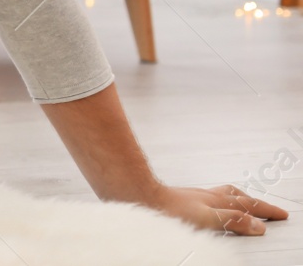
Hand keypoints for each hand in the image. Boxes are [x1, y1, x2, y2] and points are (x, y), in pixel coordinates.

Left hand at [142, 183, 287, 235]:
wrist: (137, 196)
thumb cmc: (168, 210)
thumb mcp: (207, 218)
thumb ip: (232, 221)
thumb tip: (259, 225)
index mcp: (216, 200)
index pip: (247, 205)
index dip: (265, 211)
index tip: (282, 215)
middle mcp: (206, 195)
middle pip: (237, 196)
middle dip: (255, 203)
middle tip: (268, 208)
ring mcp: (193, 196)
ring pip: (221, 194)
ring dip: (237, 199)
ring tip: (244, 201)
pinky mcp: (180, 199)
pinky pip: (207, 198)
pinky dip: (218, 200)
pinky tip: (208, 204)